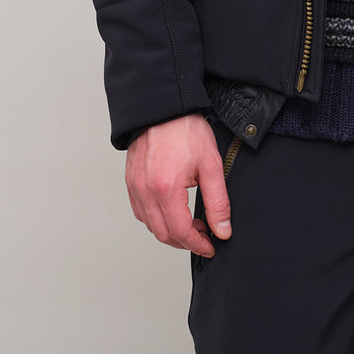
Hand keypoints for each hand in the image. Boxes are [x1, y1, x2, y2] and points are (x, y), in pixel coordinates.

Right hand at [125, 114, 231, 256]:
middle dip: (185, 241)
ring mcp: (135, 187)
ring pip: (150, 225)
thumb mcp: (211, 164)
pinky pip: (140, 211)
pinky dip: (156, 219)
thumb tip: (222, 230)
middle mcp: (146, 191)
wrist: (164, 106)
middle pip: (163, 234)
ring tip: (191, 223)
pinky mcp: (130, 181)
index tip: (211, 247)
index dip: (198, 244)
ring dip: (170, 231)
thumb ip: (218, 201)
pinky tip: (171, 211)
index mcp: (166, 189)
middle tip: (204, 236)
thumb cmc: (186, 129)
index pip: (181, 232)